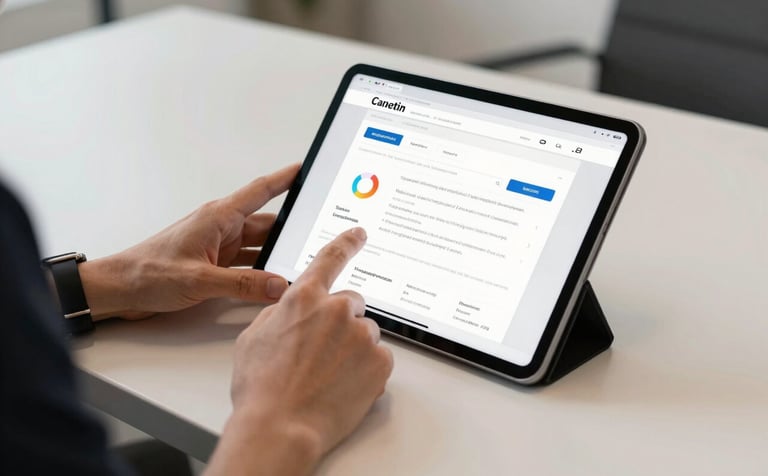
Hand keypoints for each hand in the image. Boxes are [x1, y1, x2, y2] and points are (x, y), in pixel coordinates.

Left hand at [78, 164, 299, 319]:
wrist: (120, 289)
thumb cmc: (148, 273)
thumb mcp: (199, 279)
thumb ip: (242, 284)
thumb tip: (279, 284)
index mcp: (218, 218)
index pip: (261, 191)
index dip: (286, 178)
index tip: (306, 169)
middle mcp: (221, 228)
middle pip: (267, 225)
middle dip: (292, 230)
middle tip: (319, 231)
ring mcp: (219, 246)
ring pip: (260, 247)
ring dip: (277, 255)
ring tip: (302, 263)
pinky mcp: (215, 264)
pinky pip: (248, 265)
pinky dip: (262, 272)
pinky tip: (275, 282)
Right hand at [205, 228, 393, 475]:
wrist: (280, 427)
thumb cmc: (261, 388)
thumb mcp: (254, 338)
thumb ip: (279, 313)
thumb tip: (291, 310)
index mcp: (304, 298)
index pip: (330, 258)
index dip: (346, 242)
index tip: (359, 233)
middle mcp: (338, 309)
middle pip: (352, 303)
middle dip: (341, 322)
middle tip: (323, 351)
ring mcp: (362, 335)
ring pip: (365, 333)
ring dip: (353, 347)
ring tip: (328, 375)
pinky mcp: (381, 361)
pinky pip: (378, 358)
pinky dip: (366, 370)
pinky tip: (343, 386)